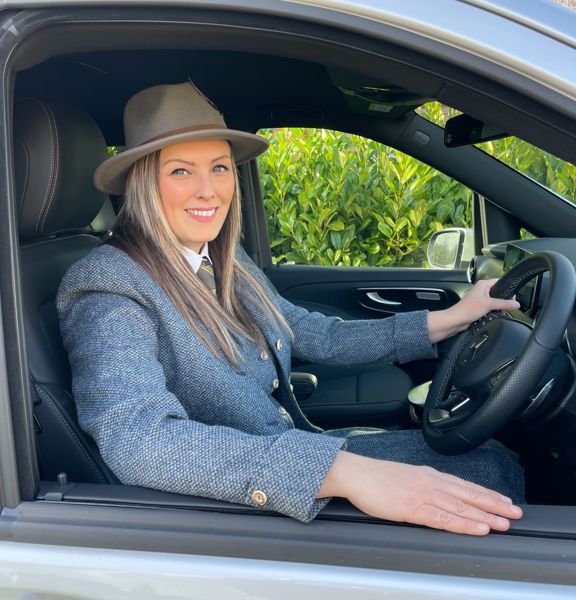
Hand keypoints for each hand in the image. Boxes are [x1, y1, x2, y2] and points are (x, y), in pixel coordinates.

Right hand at [318, 451, 522, 534]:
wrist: (356, 473)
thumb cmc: (376, 477)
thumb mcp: (405, 476)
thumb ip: (422, 484)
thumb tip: (436, 494)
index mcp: (428, 475)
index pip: (464, 485)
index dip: (485, 494)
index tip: (503, 500)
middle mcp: (430, 482)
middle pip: (468, 494)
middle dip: (494, 504)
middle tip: (515, 512)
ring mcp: (423, 494)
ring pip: (461, 506)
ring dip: (486, 515)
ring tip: (505, 523)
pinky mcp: (413, 508)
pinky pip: (444, 518)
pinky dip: (464, 523)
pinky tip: (478, 528)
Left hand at [428, 278, 519, 342]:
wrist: (456, 320)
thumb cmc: (468, 309)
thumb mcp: (489, 304)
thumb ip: (504, 304)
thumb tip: (516, 304)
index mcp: (483, 285)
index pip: (500, 282)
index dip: (507, 288)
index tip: (513, 297)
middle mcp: (481, 290)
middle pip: (498, 293)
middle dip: (504, 300)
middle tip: (508, 306)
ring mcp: (480, 299)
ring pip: (495, 301)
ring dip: (499, 307)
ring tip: (501, 312)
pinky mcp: (478, 308)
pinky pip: (490, 308)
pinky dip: (494, 311)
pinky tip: (495, 315)